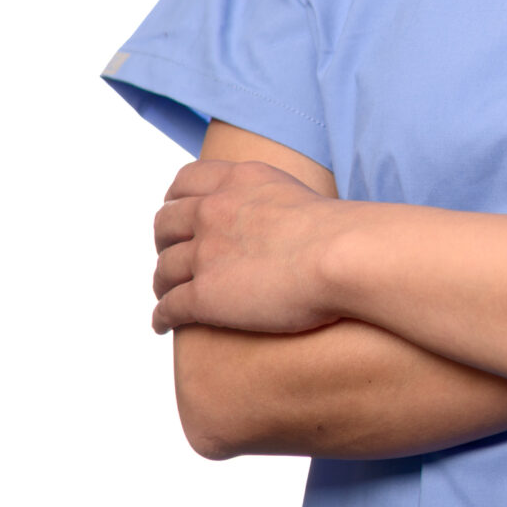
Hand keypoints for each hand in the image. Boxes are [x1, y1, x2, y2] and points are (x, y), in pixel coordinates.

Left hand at [152, 158, 346, 335]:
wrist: (346, 256)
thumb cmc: (343, 233)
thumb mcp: (300, 194)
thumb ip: (274, 203)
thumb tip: (281, 226)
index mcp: (238, 181)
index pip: (186, 181)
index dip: (176, 200)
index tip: (178, 212)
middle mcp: (214, 211)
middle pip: (166, 223)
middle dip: (165, 240)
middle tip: (172, 254)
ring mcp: (205, 254)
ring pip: (164, 269)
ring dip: (162, 283)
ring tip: (168, 294)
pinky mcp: (204, 296)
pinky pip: (169, 308)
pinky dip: (161, 318)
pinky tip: (163, 325)